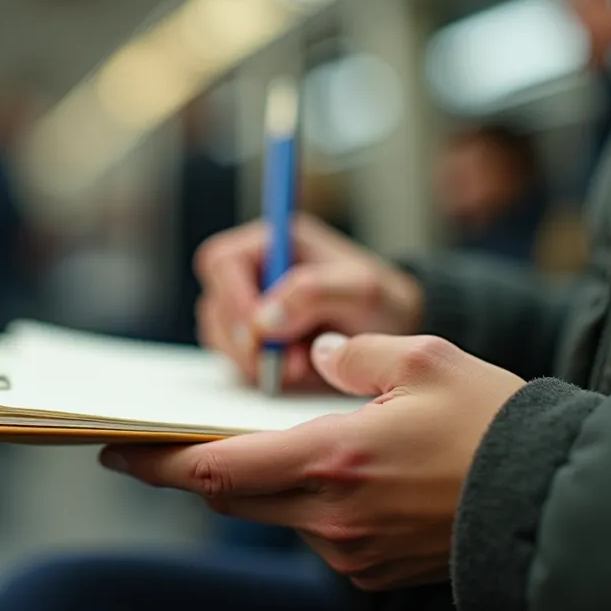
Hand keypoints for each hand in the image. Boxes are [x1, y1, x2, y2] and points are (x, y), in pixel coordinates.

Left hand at [101, 332, 525, 589]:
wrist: (556, 503)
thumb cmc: (495, 425)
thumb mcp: (427, 359)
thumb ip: (358, 354)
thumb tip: (318, 356)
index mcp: (334, 457)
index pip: (216, 468)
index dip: (156, 460)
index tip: (114, 447)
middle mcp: (332, 514)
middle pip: (231, 495)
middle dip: (191, 468)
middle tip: (162, 439)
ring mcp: (351, 548)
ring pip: (271, 512)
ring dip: (255, 479)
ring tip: (258, 440)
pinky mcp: (372, 567)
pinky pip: (311, 529)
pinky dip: (298, 497)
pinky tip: (321, 467)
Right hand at [194, 216, 422, 388]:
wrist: (395, 332)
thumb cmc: (383, 300)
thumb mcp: (362, 289)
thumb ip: (313, 294)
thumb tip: (263, 321)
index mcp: (275, 241)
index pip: (222, 261)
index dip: (234, 299)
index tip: (261, 333)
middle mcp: (255, 269)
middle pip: (215, 303)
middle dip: (245, 339)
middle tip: (283, 360)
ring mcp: (250, 304)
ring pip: (220, 333)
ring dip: (252, 358)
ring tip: (298, 365)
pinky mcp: (254, 336)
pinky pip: (234, 356)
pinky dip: (259, 369)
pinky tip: (294, 369)